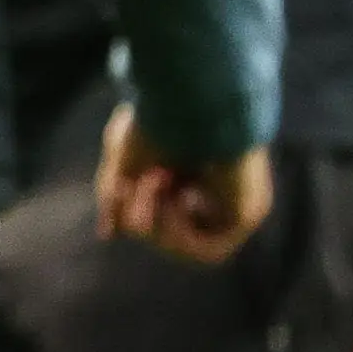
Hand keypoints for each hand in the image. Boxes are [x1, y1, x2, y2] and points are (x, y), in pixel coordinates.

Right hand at [93, 107, 270, 264]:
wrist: (190, 101)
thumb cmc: (154, 120)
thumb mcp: (121, 162)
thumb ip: (113, 201)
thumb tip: (106, 235)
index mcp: (187, 174)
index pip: (159, 216)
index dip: (134, 213)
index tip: (121, 191)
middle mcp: (212, 191)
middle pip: (170, 233)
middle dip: (141, 216)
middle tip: (132, 186)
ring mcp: (231, 203)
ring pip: (188, 245)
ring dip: (157, 223)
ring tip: (153, 182)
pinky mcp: (246, 212)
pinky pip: (210, 250)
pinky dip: (180, 235)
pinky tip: (173, 201)